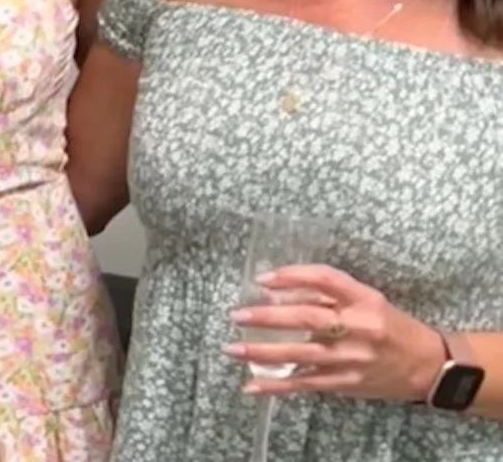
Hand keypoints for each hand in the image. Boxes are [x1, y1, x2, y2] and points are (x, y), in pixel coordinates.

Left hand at [227, 264, 449, 401]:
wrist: (429, 366)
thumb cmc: (392, 327)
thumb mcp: (369, 301)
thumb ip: (329, 295)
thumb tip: (276, 291)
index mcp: (365, 300)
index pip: (325, 279)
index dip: (291, 276)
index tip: (262, 279)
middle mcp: (360, 327)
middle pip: (308, 318)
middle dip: (268, 317)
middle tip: (238, 316)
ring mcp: (353, 358)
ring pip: (302, 354)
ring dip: (263, 353)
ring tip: (233, 349)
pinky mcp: (347, 383)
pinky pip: (306, 384)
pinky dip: (277, 386)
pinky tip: (251, 386)